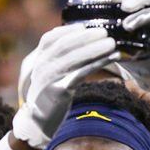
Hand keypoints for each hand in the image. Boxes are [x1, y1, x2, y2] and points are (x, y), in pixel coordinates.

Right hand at [13, 25, 117, 148]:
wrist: (36, 123)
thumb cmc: (47, 96)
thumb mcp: (45, 75)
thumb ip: (55, 59)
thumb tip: (78, 41)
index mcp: (37, 60)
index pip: (49, 38)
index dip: (68, 30)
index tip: (85, 26)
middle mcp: (41, 67)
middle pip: (65, 45)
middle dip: (86, 37)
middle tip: (105, 33)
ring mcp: (49, 79)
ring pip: (74, 58)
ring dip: (95, 49)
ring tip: (112, 44)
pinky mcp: (59, 91)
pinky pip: (82, 73)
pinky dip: (98, 63)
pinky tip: (111, 58)